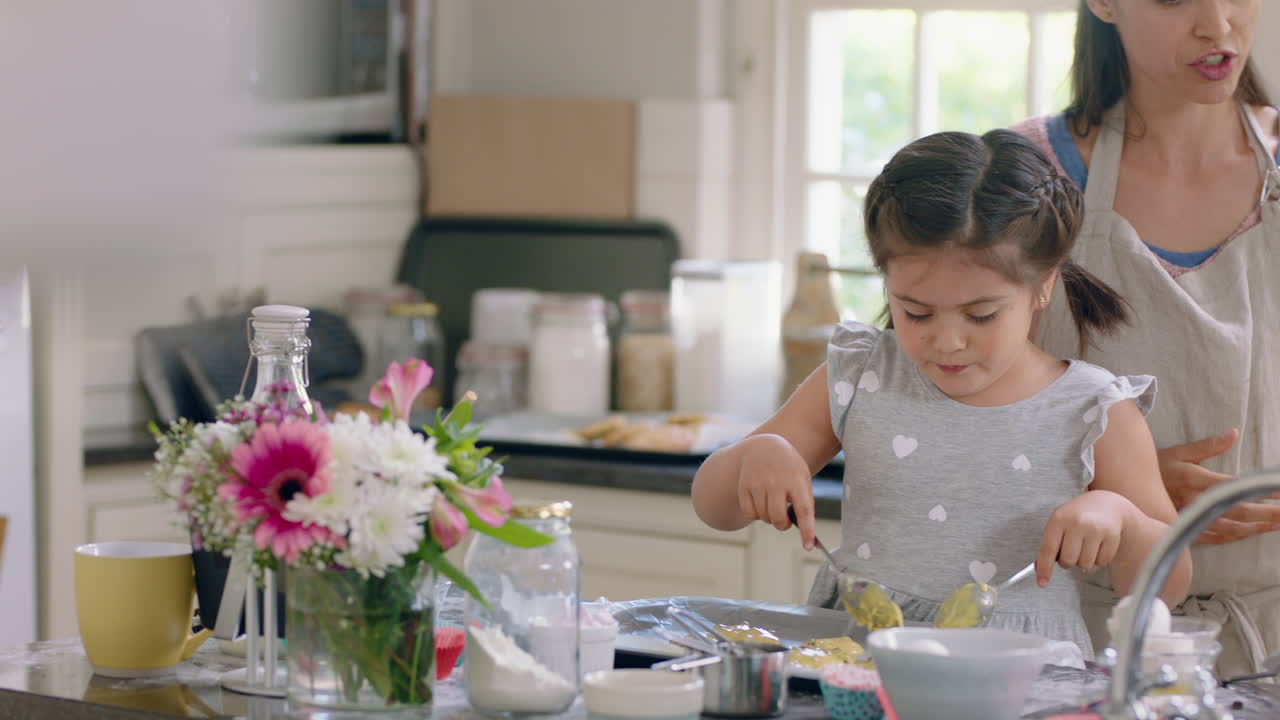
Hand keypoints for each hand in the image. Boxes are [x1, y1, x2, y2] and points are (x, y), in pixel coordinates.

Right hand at [735, 434, 817, 549]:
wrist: (764, 446)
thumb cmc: (789, 468)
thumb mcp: (802, 478)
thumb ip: (804, 501)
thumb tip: (803, 531)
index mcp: (796, 480)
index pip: (803, 510)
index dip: (807, 530)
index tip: (808, 546)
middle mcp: (776, 482)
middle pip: (778, 519)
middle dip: (783, 525)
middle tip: (785, 520)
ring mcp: (758, 483)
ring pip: (764, 518)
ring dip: (770, 518)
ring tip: (773, 504)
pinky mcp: (744, 486)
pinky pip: (749, 514)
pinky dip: (756, 515)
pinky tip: (761, 503)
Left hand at [1036, 490, 1133, 586]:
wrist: (1106, 502)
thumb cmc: (1077, 516)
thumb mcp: (1059, 522)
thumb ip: (1050, 544)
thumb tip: (1041, 569)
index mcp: (1059, 519)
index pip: (1048, 549)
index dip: (1044, 568)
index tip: (1042, 583)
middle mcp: (1078, 523)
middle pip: (1068, 561)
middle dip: (1067, 562)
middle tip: (1070, 552)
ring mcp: (1096, 529)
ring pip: (1085, 564)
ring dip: (1083, 562)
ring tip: (1084, 547)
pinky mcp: (1112, 536)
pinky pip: (1102, 563)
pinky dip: (1097, 561)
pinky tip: (1097, 547)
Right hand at [1158, 429, 1279, 543]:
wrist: (1127, 490)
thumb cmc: (1155, 468)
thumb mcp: (1179, 452)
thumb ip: (1209, 445)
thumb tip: (1234, 433)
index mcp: (1195, 480)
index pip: (1235, 486)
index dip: (1259, 490)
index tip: (1279, 489)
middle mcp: (1195, 502)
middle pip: (1239, 510)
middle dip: (1267, 513)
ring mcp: (1191, 518)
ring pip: (1232, 528)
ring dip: (1258, 527)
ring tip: (1278, 524)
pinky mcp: (1187, 529)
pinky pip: (1217, 537)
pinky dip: (1238, 536)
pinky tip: (1254, 532)